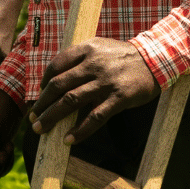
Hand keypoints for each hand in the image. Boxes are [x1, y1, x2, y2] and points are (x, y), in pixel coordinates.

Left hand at [28, 37, 160, 143]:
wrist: (157, 59)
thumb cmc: (123, 56)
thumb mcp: (99, 48)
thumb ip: (79, 59)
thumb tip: (55, 80)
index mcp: (86, 49)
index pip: (56, 66)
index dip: (44, 82)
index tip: (40, 95)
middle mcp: (93, 64)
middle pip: (58, 86)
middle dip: (42, 104)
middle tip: (33, 118)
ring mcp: (106, 82)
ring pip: (71, 101)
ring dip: (52, 117)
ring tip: (41, 129)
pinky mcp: (119, 98)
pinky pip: (95, 117)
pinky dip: (80, 130)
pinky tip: (68, 139)